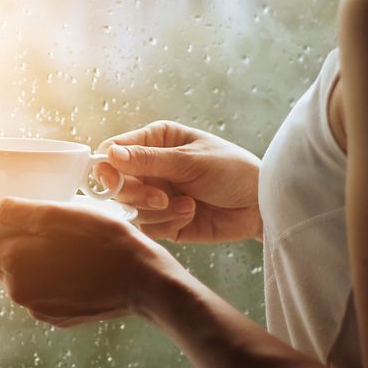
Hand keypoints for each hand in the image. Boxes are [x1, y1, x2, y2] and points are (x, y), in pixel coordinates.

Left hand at [0, 196, 177, 326]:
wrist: (145, 284)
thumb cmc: (104, 241)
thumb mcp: (60, 214)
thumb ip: (17, 211)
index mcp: (12, 262)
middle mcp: (18, 291)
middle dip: (6, 246)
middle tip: (33, 227)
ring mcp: (38, 308)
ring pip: (22, 278)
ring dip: (33, 261)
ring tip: (64, 245)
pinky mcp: (58, 318)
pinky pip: (42, 292)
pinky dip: (51, 278)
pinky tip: (76, 266)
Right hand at [95, 120, 261, 242]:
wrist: (260, 205)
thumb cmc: (231, 170)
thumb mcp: (190, 160)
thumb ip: (149, 160)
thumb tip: (110, 154)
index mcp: (154, 140)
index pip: (112, 151)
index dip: (107, 167)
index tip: (113, 181)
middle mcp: (150, 167)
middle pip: (116, 185)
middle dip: (136, 194)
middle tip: (159, 197)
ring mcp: (155, 194)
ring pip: (131, 208)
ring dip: (157, 210)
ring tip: (185, 205)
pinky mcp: (163, 220)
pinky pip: (148, 227)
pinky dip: (167, 222)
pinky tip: (190, 213)